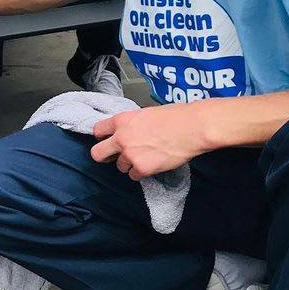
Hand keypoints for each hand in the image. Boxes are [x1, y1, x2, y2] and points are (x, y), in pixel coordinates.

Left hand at [90, 103, 211, 178]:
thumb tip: (128, 131)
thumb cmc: (173, 117)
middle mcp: (121, 138)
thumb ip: (130, 124)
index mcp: (121, 120)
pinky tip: (151, 164)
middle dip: (104, 156)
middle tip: (113, 156)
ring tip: (144, 157)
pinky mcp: (142, 168)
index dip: (102, 137)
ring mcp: (130, 155)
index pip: (97, 130)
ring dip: (129, 164)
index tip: (106, 140)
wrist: (190, 128)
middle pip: (97, 153)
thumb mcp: (144, 114)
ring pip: (119, 166)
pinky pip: (133, 176)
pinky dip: (141, 173)